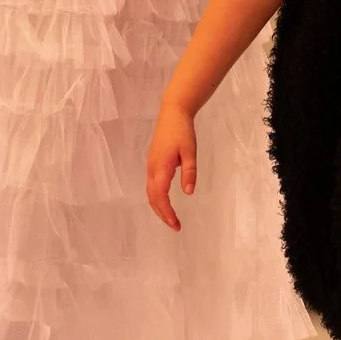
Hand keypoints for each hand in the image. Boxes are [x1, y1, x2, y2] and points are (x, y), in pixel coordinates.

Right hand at [145, 104, 196, 230]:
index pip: (161, 197)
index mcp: (161, 167)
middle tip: (176, 226)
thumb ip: (189, 172)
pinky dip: (157, 198)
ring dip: (159, 208)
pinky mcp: (152, 163)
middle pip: (153, 198)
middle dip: (162, 214)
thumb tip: (188, 193)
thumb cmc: (182, 131)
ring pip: (150, 193)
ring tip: (171, 219)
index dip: (167, 213)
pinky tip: (165, 202)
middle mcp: (152, 169)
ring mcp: (150, 166)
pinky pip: (151, 185)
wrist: (172, 113)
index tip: (176, 224)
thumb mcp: (190, 151)